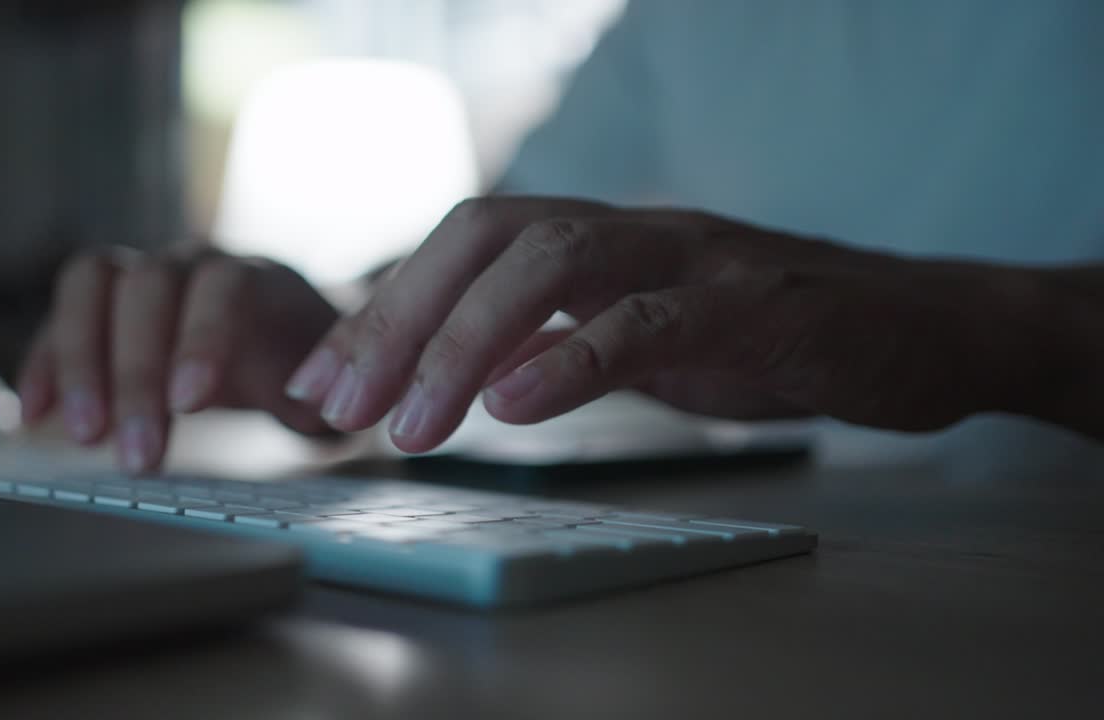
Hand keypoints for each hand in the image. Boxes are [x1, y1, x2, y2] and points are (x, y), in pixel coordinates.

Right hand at [18, 248, 337, 471]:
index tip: (191, 405)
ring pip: (92, 286)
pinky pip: (61, 315)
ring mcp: (141, 275)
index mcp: (256, 277)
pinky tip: (31, 416)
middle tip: (138, 455)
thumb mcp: (327, 376)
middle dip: (135, 373)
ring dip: (79, 361)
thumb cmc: (305, 361)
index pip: (222, 288)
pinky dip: (44, 363)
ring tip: (85, 437)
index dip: (202, 340)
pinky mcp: (102, 305)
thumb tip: (315, 405)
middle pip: (147, 287)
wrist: (282, 332)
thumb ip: (321, 384)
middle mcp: (192, 263)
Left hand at [285, 196, 1044, 451]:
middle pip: (486, 235)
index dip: (384, 308)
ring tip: (408, 426)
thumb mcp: (645, 339)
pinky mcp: (751, 304)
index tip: (322, 382)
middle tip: (337, 406)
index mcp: (598, 240)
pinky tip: (515, 410)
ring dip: (463, 343)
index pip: (464, 247)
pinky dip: (572, 361)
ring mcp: (692, 257)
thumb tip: (477, 370)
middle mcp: (632, 230)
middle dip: (397, 320)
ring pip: (552, 263)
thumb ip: (564, 342)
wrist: (919, 328)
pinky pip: (648, 321)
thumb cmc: (771, 335)